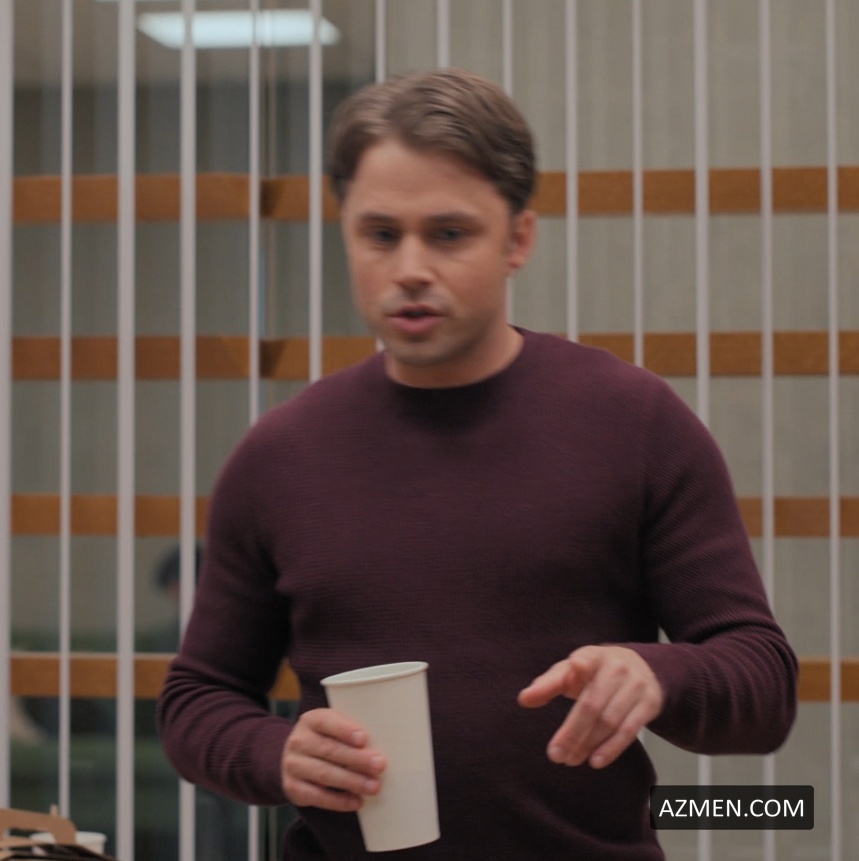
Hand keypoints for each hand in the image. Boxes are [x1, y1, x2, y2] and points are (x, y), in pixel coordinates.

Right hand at [281, 708, 386, 811]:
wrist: (298, 759)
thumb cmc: (327, 739)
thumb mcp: (335, 727)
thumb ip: (351, 732)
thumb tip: (377, 748)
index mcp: (311, 720)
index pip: (326, 721)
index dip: (345, 730)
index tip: (364, 738)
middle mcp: (298, 741)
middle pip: (329, 750)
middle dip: (357, 759)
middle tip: (380, 765)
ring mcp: (292, 765)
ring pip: (324, 774)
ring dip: (352, 781)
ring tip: (374, 786)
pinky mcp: (293, 788)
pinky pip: (317, 796)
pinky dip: (339, 801)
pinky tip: (357, 802)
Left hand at [518, 645, 662, 769]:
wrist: (642, 667)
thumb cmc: (596, 671)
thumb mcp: (571, 670)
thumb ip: (548, 684)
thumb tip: (524, 699)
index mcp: (593, 656)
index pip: (585, 660)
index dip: (579, 666)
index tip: (574, 667)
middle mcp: (617, 668)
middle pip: (592, 704)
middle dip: (572, 732)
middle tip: (555, 755)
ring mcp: (636, 685)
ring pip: (610, 720)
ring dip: (588, 744)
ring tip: (570, 759)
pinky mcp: (649, 703)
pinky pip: (629, 730)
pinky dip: (612, 748)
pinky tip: (596, 760)